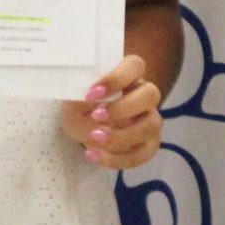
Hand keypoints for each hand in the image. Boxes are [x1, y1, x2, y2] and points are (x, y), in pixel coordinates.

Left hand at [62, 55, 164, 169]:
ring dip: (123, 136)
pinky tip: (95, 155)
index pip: (135, 65)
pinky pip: (145, 153)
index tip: (91, 93)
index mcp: (128, 76)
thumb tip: (89, 103)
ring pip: (152, 125)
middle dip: (123, 108)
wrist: (83, 129)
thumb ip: (78, 100)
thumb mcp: (73, 101)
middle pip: (151, 94)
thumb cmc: (81, 107)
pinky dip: (118, 158)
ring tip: (94, 139)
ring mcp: (149, 119)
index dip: (117, 78)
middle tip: (96, 116)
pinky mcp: (148, 143)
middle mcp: (144, 95)